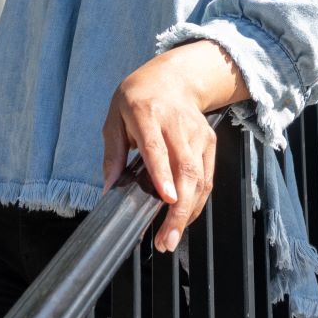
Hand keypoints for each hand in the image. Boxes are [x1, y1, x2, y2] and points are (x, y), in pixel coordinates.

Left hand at [101, 46, 229, 252]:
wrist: (174, 77)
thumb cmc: (137, 97)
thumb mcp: (114, 118)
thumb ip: (112, 154)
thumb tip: (108, 189)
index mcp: (147, 114)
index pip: (156, 147)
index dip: (163, 173)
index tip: (167, 198)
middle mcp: (176, 124)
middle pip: (185, 169)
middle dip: (179, 209)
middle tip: (166, 239)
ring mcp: (197, 134)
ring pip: (200, 178)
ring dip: (188, 213)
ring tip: (171, 237)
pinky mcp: (209, 142)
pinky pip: (207, 179)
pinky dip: (197, 202)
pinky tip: (183, 218)